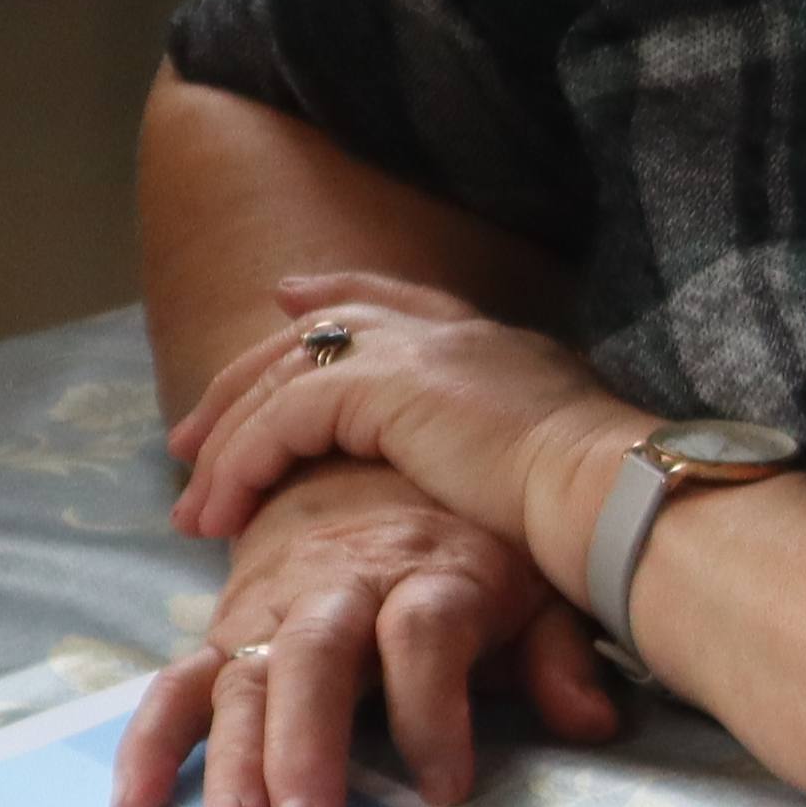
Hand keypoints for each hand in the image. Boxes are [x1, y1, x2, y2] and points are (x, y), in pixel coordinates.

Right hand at [110, 459, 618, 806]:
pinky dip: (155, 735)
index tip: (446, 787)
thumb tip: (594, 722)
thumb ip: (561, 656)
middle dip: (308, 746)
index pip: (427, 635)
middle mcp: (346, 586)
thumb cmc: (473, 545)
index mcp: (433, 573)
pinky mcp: (229, 629)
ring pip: (247, 675)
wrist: (380, 461)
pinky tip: (139, 798)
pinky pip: (182, 679)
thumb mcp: (536, 587)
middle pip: (320, 657)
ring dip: (234, 757)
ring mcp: (278, 607)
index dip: (434, 708)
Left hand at [167, 275, 639, 563]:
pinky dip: (242, 465)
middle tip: (192, 432)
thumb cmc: (603, 502)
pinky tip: (222, 511)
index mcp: (491, 342)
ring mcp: (410, 353)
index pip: (394, 300)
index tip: (287, 298)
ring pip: (284, 381)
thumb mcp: (556, 458)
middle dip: (246, 380)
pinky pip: (279, 422)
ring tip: (194, 504)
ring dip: (229, 444)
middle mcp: (445, 334)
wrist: (612, 489)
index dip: (333, 295)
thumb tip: (513, 479)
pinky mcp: (375, 389)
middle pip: (316, 332)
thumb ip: (516, 447)